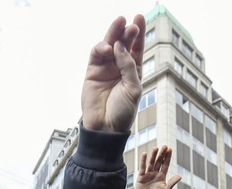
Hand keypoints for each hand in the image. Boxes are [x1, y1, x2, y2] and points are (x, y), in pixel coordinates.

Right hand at [81, 15, 144, 131]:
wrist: (105, 128)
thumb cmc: (123, 112)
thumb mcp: (133, 89)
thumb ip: (128, 66)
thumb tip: (119, 46)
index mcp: (134, 71)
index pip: (136, 48)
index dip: (138, 33)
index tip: (139, 18)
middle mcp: (119, 67)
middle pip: (123, 43)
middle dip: (127, 31)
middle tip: (130, 23)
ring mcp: (105, 68)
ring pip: (109, 45)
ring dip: (114, 34)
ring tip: (119, 24)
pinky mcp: (92, 71)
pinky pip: (96, 54)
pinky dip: (101, 48)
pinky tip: (107, 47)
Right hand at [134, 146, 179, 188]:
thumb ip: (172, 183)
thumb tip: (180, 176)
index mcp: (162, 176)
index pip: (165, 164)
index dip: (167, 157)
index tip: (170, 149)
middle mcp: (155, 174)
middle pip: (159, 162)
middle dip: (162, 154)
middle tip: (164, 146)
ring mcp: (148, 174)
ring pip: (151, 163)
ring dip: (153, 156)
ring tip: (156, 148)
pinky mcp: (141, 177)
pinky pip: (142, 168)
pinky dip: (143, 161)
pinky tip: (145, 154)